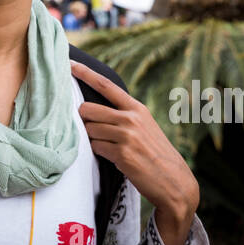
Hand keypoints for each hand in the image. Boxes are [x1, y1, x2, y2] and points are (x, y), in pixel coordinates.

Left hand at [71, 60, 199, 230]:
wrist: (174, 181)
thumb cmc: (154, 154)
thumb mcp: (144, 127)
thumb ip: (123, 116)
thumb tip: (91, 109)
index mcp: (136, 108)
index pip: (105, 85)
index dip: (85, 73)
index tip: (69, 63)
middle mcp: (131, 118)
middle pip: (88, 109)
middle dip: (85, 121)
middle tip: (96, 131)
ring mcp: (127, 136)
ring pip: (90, 130)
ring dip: (93, 140)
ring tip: (111, 148)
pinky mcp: (122, 154)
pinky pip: (95, 147)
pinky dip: (99, 153)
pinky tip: (115, 158)